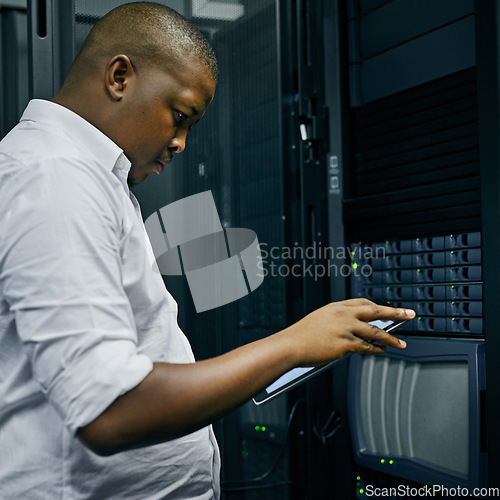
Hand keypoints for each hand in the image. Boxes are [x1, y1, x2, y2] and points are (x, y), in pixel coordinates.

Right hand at [279, 298, 414, 366]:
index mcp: (337, 306)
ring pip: (375, 332)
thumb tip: (351, 328)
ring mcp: (346, 329)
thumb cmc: (301, 335)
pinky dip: (376, 350)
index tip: (388, 312)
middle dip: (396, 313)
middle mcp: (343, 315)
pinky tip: (381, 351)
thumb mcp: (320, 319)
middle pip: (376, 312)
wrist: (291, 345)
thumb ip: (337, 321)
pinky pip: (366, 348)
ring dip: (391, 339)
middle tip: (409, 314)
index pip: (364, 303)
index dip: (378, 308)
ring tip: (401, 344)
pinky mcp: (346, 344)